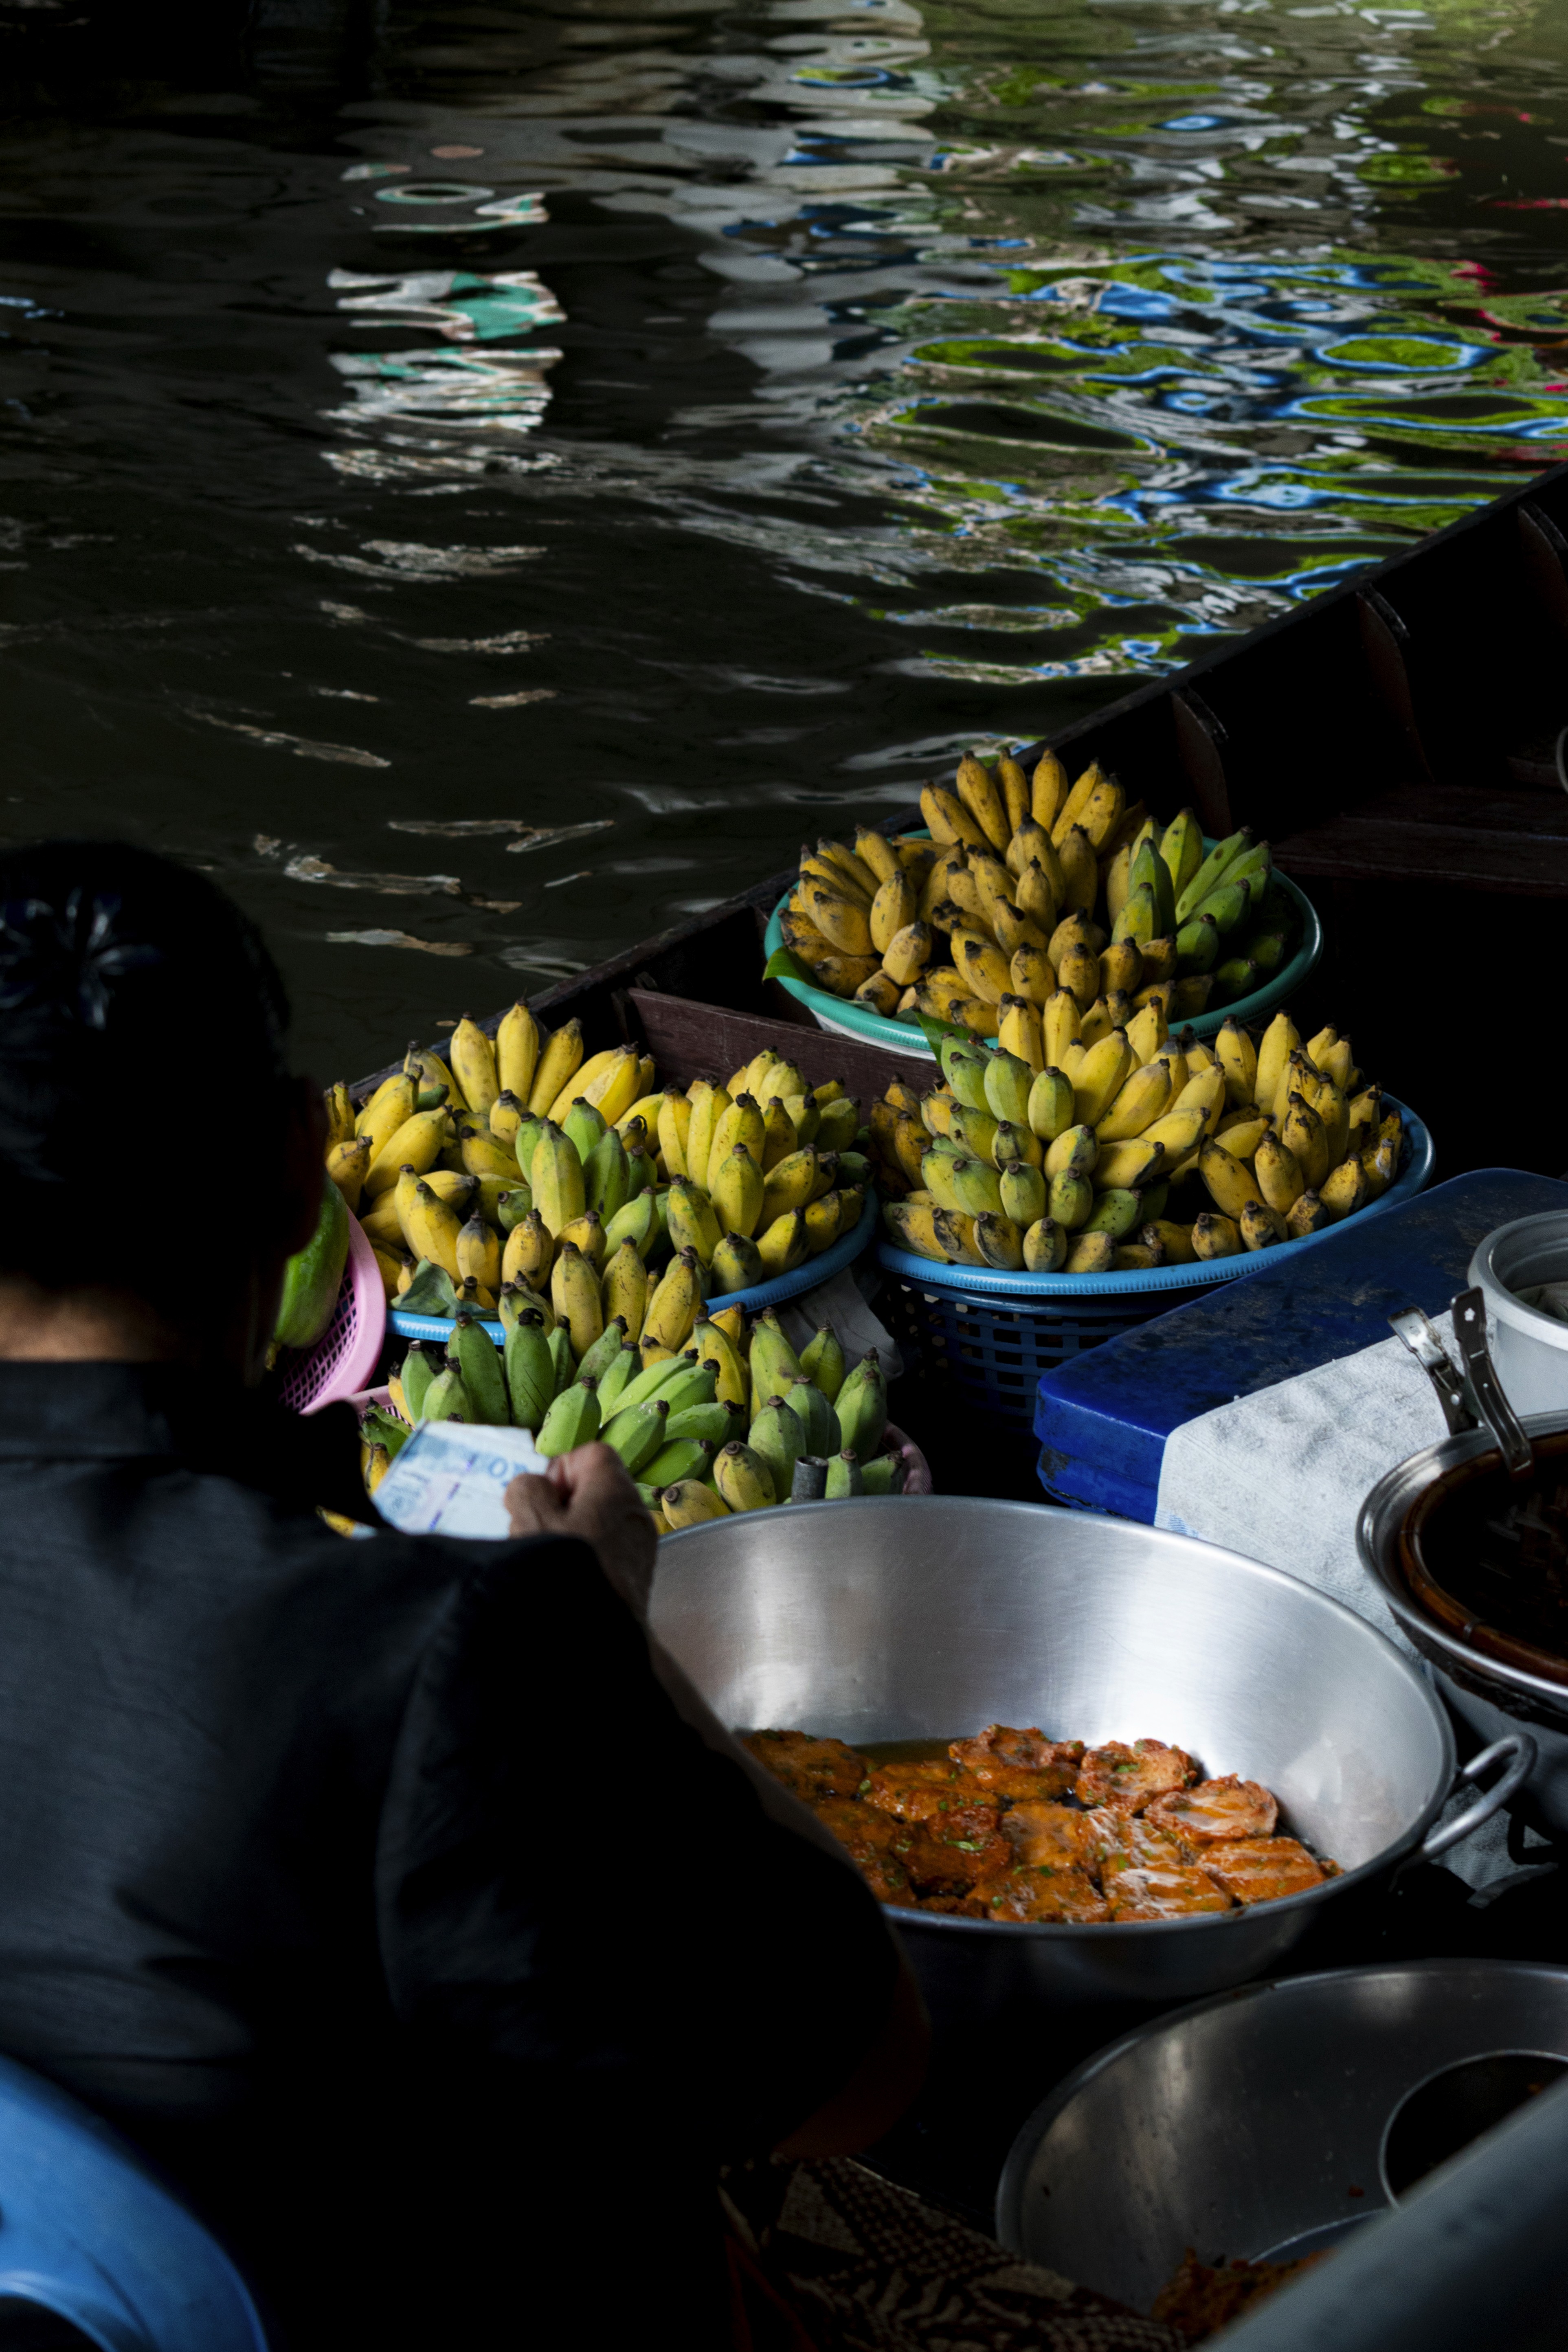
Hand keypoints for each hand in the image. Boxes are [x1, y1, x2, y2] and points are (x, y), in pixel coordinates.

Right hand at [505, 1443, 655, 1617]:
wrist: (600, 1643)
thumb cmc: (568, 1575)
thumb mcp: (532, 1520)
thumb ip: (528, 1490)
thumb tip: (534, 1488)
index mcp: (616, 1491)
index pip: (592, 1455)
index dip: (560, 1468)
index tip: (542, 1497)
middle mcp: (635, 1515)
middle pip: (591, 1491)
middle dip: (555, 1507)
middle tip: (535, 1532)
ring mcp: (638, 1549)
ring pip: (593, 1525)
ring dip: (562, 1537)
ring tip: (545, 1562)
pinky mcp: (633, 1579)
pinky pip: (602, 1554)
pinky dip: (578, 1560)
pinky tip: (561, 1583)